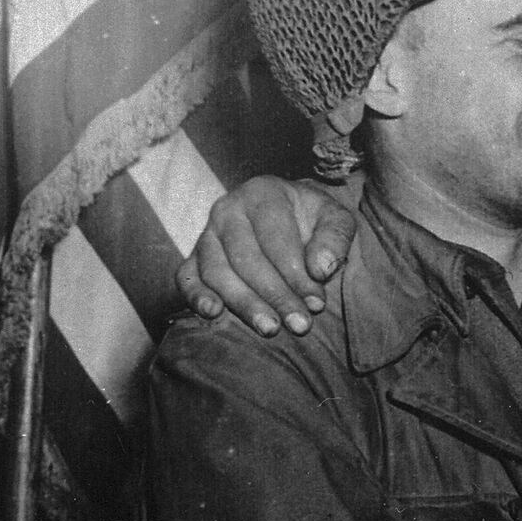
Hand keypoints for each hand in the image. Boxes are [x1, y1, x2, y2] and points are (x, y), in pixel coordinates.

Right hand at [173, 175, 358, 335]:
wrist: (288, 218)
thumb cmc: (312, 220)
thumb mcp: (334, 218)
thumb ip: (334, 238)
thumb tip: (320, 270)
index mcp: (262, 192)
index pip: (275, 236)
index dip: (296, 273)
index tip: (316, 303)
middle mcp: (227, 210)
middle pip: (247, 258)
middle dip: (275, 295)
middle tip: (299, 325)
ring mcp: (206, 235)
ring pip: (218, 272)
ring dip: (244, 304)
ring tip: (270, 328)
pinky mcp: (193, 259)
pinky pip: (187, 278)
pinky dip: (196, 296)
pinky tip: (213, 313)